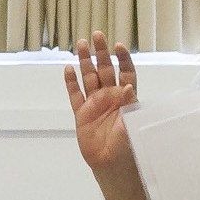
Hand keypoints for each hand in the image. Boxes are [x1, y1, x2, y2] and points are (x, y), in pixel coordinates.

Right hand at [63, 32, 138, 174]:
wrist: (111, 163)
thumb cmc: (126, 145)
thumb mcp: (132, 124)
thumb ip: (130, 104)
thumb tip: (129, 86)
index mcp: (125, 97)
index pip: (126, 72)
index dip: (123, 59)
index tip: (119, 46)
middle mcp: (110, 96)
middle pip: (105, 69)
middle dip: (101, 52)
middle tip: (97, 35)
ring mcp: (95, 104)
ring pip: (89, 77)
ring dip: (85, 61)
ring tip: (81, 44)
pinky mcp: (81, 114)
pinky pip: (75, 95)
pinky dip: (71, 83)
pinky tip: (68, 70)